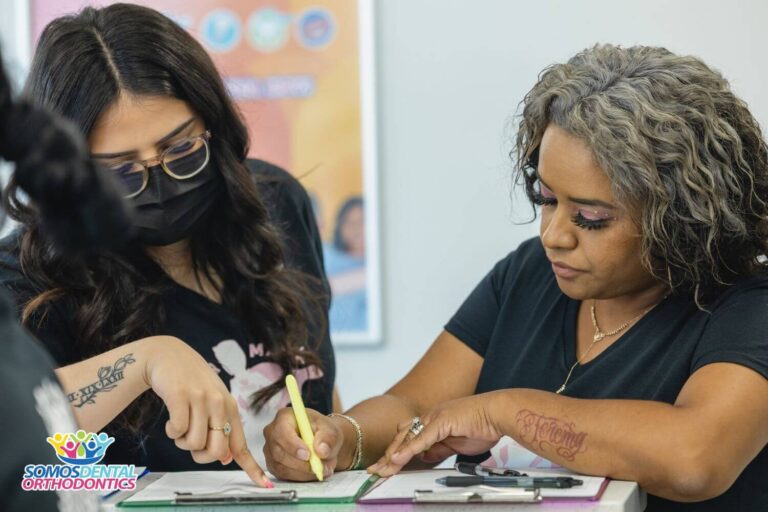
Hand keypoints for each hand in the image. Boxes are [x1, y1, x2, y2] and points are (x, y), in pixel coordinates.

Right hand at [142, 336, 271, 486]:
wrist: (168, 356)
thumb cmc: (191, 384)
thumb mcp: (212, 402)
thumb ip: (220, 428)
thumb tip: (225, 459)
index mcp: (231, 408)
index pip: (241, 445)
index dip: (252, 467)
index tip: (265, 485)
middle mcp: (220, 404)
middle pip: (215, 452)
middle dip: (199, 455)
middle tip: (190, 441)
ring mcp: (201, 399)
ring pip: (194, 444)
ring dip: (182, 441)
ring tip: (180, 424)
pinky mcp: (181, 395)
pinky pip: (177, 430)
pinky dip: (171, 431)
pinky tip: (171, 418)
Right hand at [263, 407, 341, 480]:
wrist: (322, 442)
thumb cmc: (323, 432)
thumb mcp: (331, 430)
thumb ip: (328, 438)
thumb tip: (321, 450)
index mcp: (284, 417)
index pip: (282, 431)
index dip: (293, 445)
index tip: (308, 455)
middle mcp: (272, 433)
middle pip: (279, 452)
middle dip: (301, 463)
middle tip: (321, 466)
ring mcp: (270, 450)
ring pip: (282, 467)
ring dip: (304, 472)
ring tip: (323, 468)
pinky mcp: (273, 465)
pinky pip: (284, 476)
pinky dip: (301, 477)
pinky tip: (314, 472)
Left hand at [368, 392, 504, 476]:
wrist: (497, 414)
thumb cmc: (481, 426)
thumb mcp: (454, 443)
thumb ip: (437, 449)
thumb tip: (423, 456)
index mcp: (432, 421)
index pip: (407, 437)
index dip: (395, 452)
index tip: (385, 467)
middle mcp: (430, 417)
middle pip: (402, 436)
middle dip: (388, 455)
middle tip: (376, 471)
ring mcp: (435, 417)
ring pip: (407, 436)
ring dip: (393, 454)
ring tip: (383, 469)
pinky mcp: (442, 421)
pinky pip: (422, 438)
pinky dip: (409, 449)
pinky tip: (398, 458)